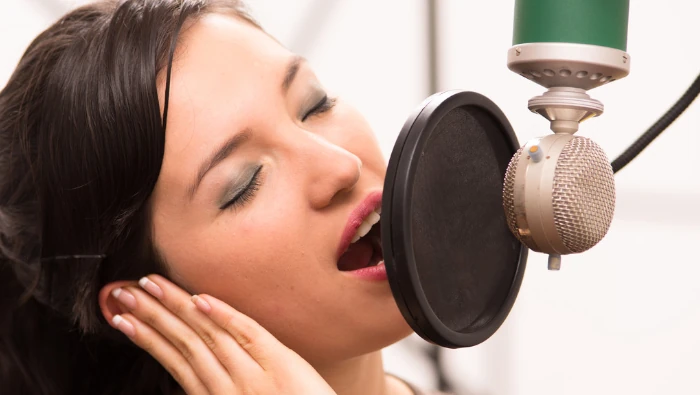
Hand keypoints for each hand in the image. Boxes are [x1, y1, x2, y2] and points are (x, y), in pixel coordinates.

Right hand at [108, 274, 335, 394]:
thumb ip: (215, 388)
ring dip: (175, 308)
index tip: (121, 318)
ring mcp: (252, 375)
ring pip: (206, 334)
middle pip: (182, 342)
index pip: (173, 359)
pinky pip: (247, 333)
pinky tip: (201, 299)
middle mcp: (226, 386)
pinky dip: (223, 315)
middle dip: (150, 316)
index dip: (146, 336)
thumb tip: (191, 364)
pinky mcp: (280, 363)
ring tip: (148, 287)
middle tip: (121, 293)